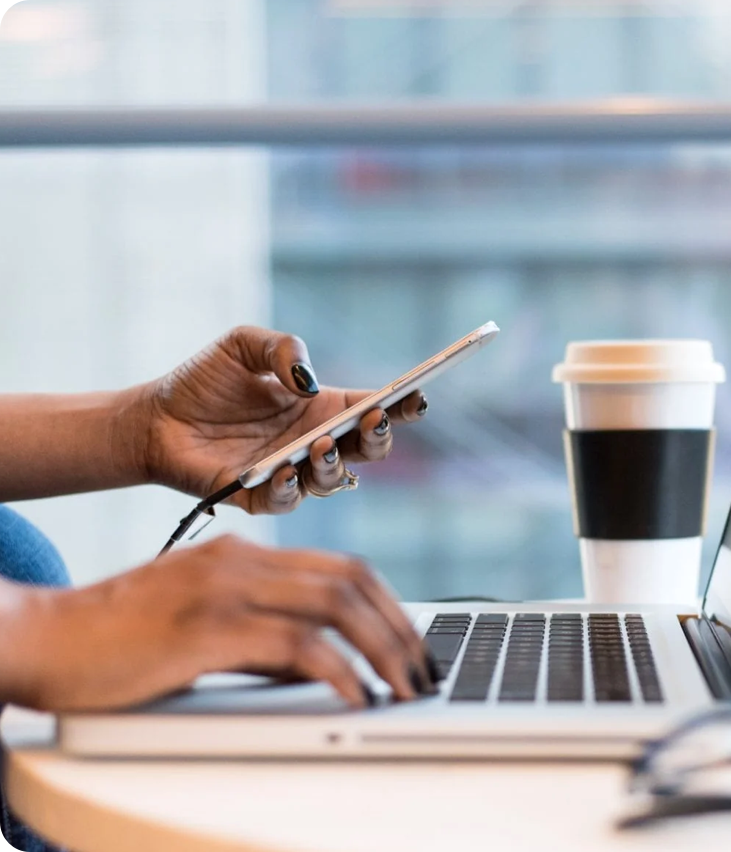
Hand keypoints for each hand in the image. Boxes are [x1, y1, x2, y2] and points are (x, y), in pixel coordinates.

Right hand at [0, 536, 440, 712]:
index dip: (389, 604)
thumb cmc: (118, 639)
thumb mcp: (204, 626)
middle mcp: (242, 560)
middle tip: (423, 670)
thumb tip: (323, 666)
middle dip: (400, 628)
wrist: (42, 637)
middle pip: (352, 580)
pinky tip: (356, 696)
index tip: (412, 643)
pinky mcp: (206, 628)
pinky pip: (296, 644)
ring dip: (383, 649)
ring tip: (405, 688)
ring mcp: (225, 588)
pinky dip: (338, 671)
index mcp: (245, 554)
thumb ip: (263, 637)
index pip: (342, 567)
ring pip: (335, 604)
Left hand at [136, 326, 427, 513]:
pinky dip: (291, 488)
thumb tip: (308, 381)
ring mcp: (290, 472)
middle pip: (367, 450)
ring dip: (334, 464)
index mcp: (321, 407)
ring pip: (333, 480)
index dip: (400, 405)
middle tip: (374, 420)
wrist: (153, 418)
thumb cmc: (203, 381)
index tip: (416, 396)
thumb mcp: (243, 344)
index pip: (373, 408)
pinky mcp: (258, 497)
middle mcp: (313, 442)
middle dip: (379, 438)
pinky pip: (286, 501)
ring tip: (321, 444)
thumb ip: (282, 348)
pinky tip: (284, 469)